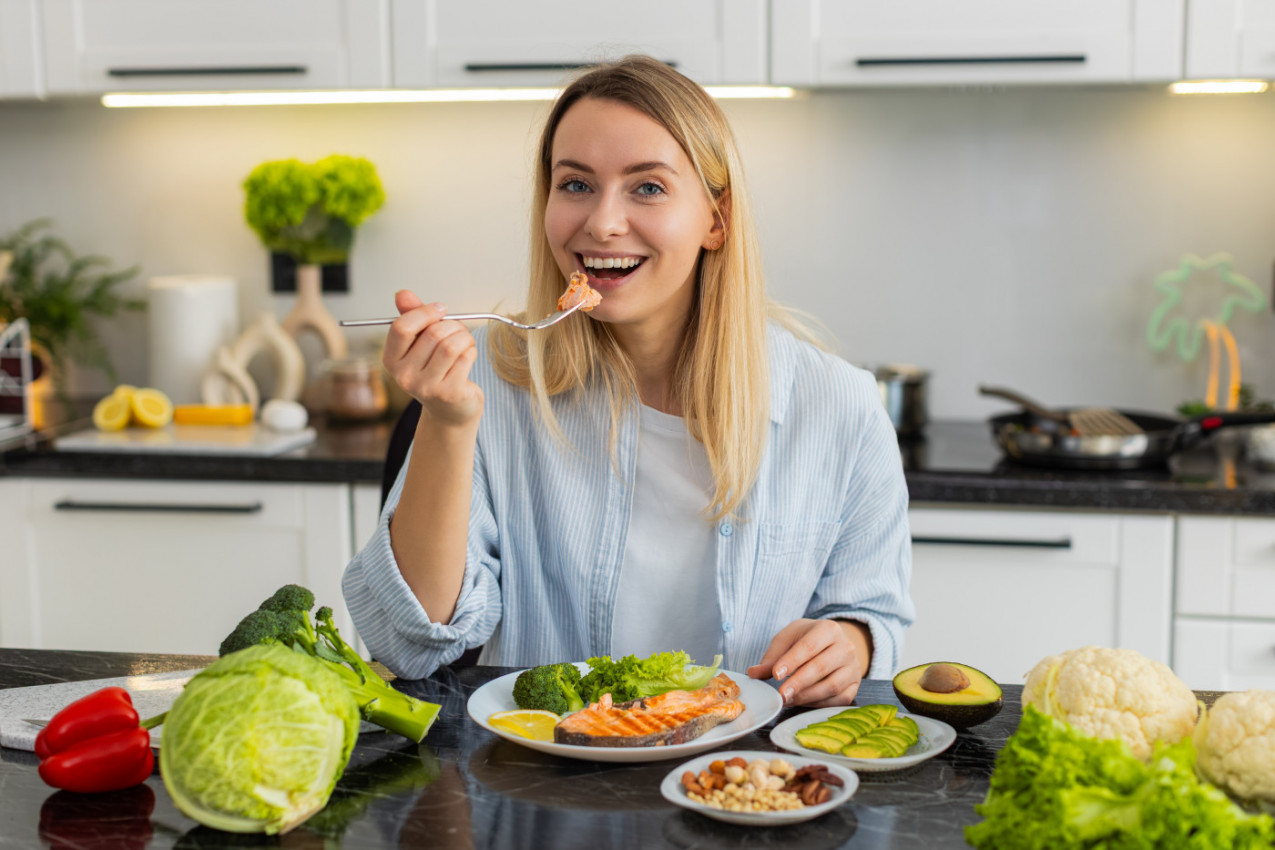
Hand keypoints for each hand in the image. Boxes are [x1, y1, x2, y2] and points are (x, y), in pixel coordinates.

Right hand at [382, 290, 483, 427]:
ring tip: (465, 342)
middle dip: (452, 325)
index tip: (440, 309)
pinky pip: (465, 358)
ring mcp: (425, 387)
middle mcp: (404, 376)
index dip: (424, 312)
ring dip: (464, 337)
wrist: (449, 410)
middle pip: (432, 334)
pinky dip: (472, 351)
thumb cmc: (435, 370)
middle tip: (458, 330)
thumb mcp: (419, 343)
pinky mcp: (448, 393)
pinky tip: (469, 356)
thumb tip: (402, 293)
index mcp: (391, 359)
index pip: (401, 327)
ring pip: (451, 345)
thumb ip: (412, 317)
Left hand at [746, 619, 869, 706]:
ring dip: (807, 696)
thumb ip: (772, 656)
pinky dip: (819, 703)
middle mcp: (846, 647)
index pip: (809, 646)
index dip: (791, 661)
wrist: (836, 644)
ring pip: (831, 686)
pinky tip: (803, 702)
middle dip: (798, 683)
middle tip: (781, 694)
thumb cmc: (809, 640)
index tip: (775, 674)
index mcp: (829, 629)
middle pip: (821, 667)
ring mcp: (853, 668)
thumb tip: (753, 673)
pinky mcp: (855, 686)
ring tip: (787, 700)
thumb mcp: (789, 638)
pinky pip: (838, 699)